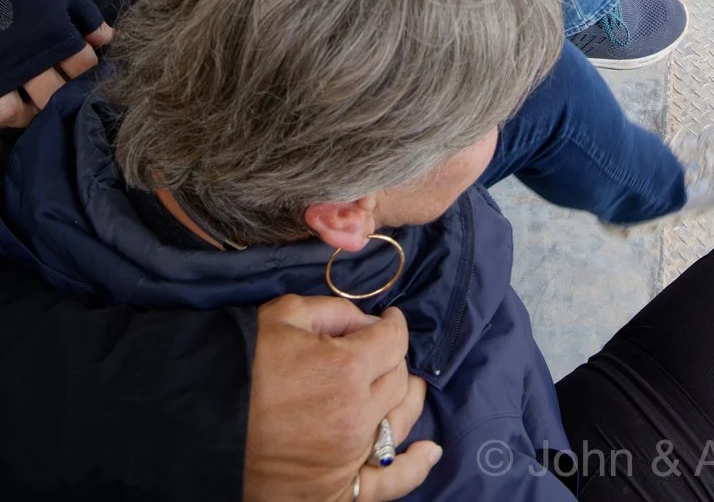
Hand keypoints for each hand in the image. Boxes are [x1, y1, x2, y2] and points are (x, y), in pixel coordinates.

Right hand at [0, 24, 113, 128]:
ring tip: (34, 102)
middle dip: (63, 95)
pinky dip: (0, 108)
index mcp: (54, 34)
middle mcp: (26, 57)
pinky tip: (11, 98)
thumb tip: (106, 41)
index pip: (83, 67)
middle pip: (52, 95)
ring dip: (26, 111)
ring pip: (12, 111)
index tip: (86, 68)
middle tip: (65, 89)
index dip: (90, 69)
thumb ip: (88, 17)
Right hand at [245, 295, 440, 501]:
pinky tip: (429, 452)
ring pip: (400, 422)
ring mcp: (349, 457)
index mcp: (346, 370)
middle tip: (381, 349)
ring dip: (408, 399)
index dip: (393, 324)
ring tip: (408, 384)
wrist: (202, 426)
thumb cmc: (242, 366)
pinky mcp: (338, 489)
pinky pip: (390, 482)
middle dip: (395, 358)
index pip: (393, 340)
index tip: (389, 320)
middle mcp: (356, 416)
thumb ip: (334, 311)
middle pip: (398, 379)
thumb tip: (365, 322)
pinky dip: (414, 467)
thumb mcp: (284, 315)